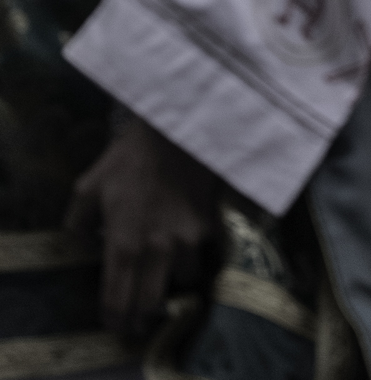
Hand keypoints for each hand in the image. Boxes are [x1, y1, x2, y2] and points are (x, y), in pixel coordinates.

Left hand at [65, 118, 220, 339]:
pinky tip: (189, 249)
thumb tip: (86, 245)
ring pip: (182, 283)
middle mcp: (156, 250)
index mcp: (122, 243)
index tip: (114, 324)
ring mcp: (187, 240)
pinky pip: (203, 255)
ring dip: (172, 282)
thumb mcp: (89, 184)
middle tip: (137, 317)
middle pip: (150, 306)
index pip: (117, 300)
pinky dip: (195, 257)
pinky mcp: (209, 226)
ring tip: (164, 275)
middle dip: (141, 316)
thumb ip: (79, 223)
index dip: (114, 319)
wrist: (179, 128)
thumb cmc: (130, 155)